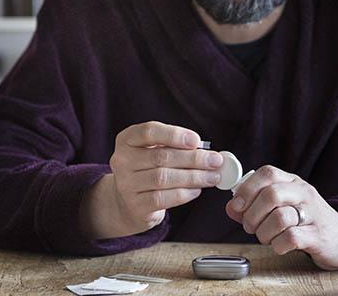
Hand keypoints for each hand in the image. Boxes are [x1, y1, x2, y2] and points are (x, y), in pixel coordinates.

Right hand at [81, 122, 223, 238]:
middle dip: (193, 158)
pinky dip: (184, 193)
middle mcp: (122, 161)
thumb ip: (175, 147)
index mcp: (127, 140)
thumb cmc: (148, 170)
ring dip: (193, 177)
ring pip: (164, 178)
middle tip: (215, 160)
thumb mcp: (155, 151)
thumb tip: (206, 151)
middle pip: (161, 157)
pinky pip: (164, 198)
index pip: (149, 132)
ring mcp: (126, 185)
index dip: (174, 135)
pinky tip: (197, 190)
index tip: (196, 140)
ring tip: (213, 176)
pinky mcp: (136, 206)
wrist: (128, 202)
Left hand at [225, 165, 337, 269]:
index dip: (247, 188)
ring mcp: (313, 214)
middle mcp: (304, 193)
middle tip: (250, 227)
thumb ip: (254, 206)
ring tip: (265, 237)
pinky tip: (279, 245)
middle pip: (271, 194)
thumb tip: (231, 207)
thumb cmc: (306, 222)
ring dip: (263, 232)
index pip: (267, 173)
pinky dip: (278, 245)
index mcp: (293, 182)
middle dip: (252, 214)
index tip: (237, 205)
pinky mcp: (318, 236)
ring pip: (279, 217)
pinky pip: (291, 238)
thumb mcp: (282, 207)